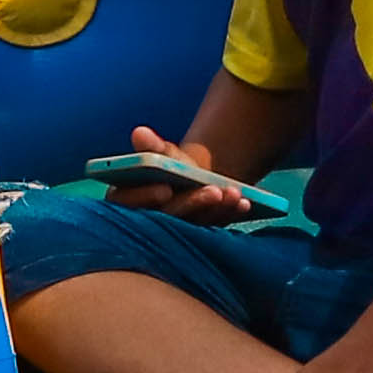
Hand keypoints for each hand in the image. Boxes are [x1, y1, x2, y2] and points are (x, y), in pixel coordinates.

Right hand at [113, 125, 259, 222]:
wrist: (194, 181)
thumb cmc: (170, 167)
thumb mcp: (162, 153)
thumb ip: (151, 147)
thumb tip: (139, 132)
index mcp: (128, 201)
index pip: (129, 203)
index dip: (146, 197)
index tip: (164, 189)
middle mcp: (148, 224)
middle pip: (167, 217)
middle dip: (192, 204)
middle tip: (213, 190)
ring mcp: (176, 235)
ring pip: (194, 225)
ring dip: (216, 210)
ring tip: (234, 192)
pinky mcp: (200, 239)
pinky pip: (215, 228)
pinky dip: (229, 214)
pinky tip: (244, 202)